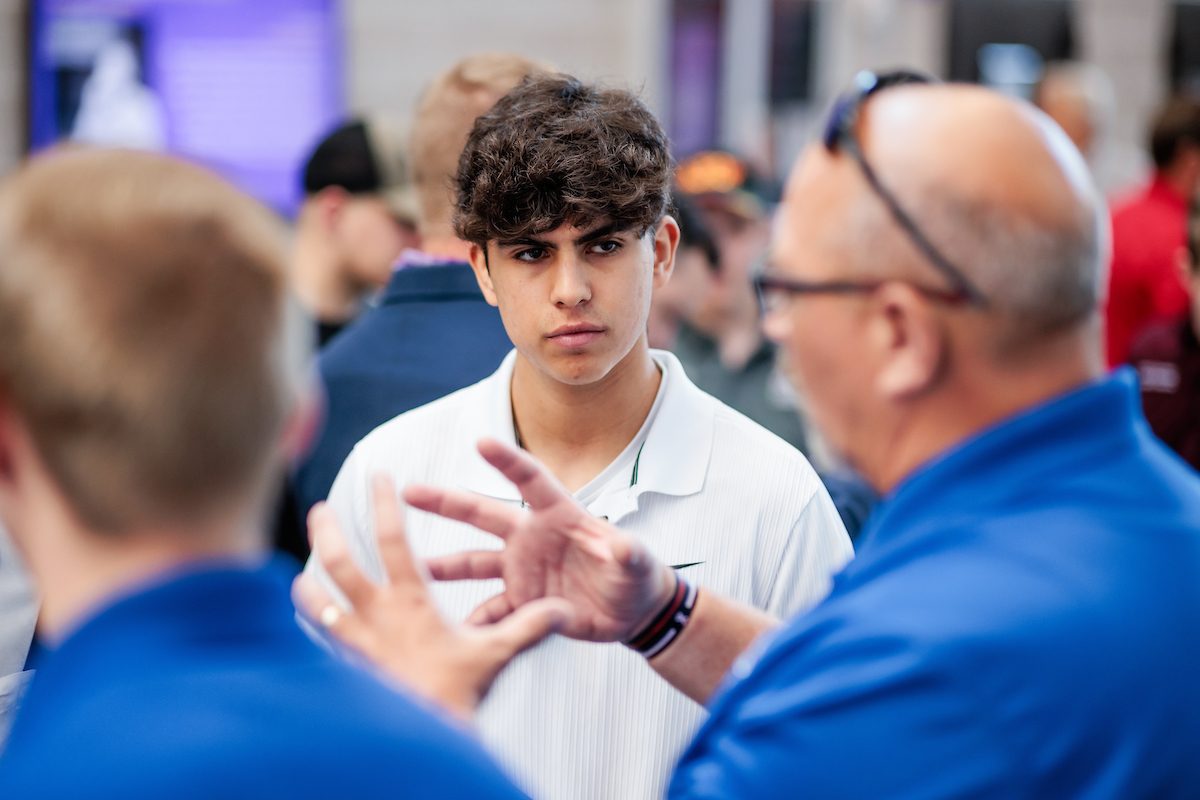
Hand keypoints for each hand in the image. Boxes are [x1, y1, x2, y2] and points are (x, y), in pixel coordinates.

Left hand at [292, 474, 571, 721]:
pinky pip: (323, 642)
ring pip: (320, 602)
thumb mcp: (495, 653)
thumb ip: (527, 626)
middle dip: (327, 532)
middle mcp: (378, 614)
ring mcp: (358, 641)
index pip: (394, 540)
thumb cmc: (456, 691)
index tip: (378, 478)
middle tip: (319, 510)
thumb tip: (561, 609)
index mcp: (412, 600)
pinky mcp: (350, 668)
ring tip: (298, 572)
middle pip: (342, 563)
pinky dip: (313, 629)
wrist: (425, 733)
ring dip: (308, 584)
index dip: (385, 505)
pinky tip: (308, 627)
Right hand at [404, 438, 677, 642]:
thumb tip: (624, 547)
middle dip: (446, 502)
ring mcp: (522, 570)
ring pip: (474, 563)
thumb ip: (628, 554)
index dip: (508, 461)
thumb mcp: (637, 564)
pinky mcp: (522, 603)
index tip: (481, 441)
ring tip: (410, 569)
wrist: (632, 612)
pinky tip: (446, 631)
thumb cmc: (637, 575)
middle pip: (483, 514)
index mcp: (559, 516)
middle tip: (408, 491)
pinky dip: (472, 624)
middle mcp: (531, 538)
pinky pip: (490, 612)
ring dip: (443, 567)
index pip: (530, 481)